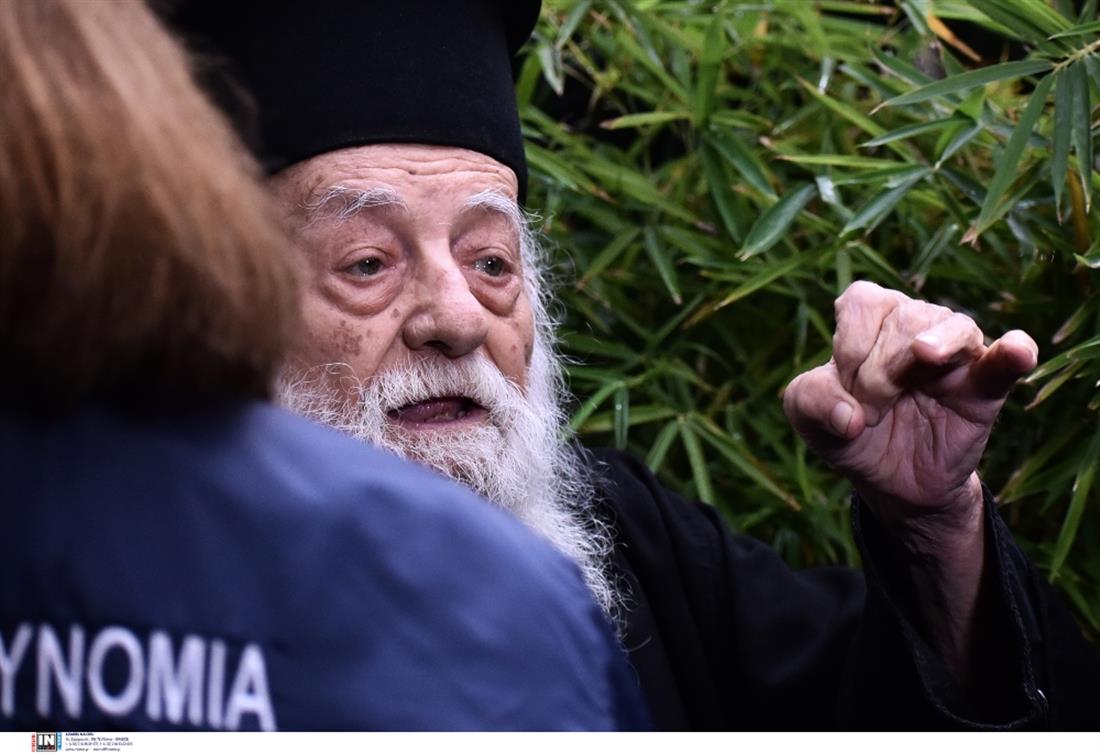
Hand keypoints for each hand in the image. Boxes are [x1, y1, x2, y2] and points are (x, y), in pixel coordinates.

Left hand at [783, 281, 1037, 528]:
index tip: (846, 390)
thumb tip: (849, 416)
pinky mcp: (985, 387)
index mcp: (869, 322)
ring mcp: (955, 354)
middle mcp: (914, 326)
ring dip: (932, 351)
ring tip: (923, 362)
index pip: (863, 301)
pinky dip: (1015, 351)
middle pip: (904, 316)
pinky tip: (1014, 351)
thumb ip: (809, 401)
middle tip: (871, 411)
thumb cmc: (847, 431)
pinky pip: (1008, 358)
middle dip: (879, 368)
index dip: (851, 344)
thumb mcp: (807, 417)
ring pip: (953, 326)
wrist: (890, 482)